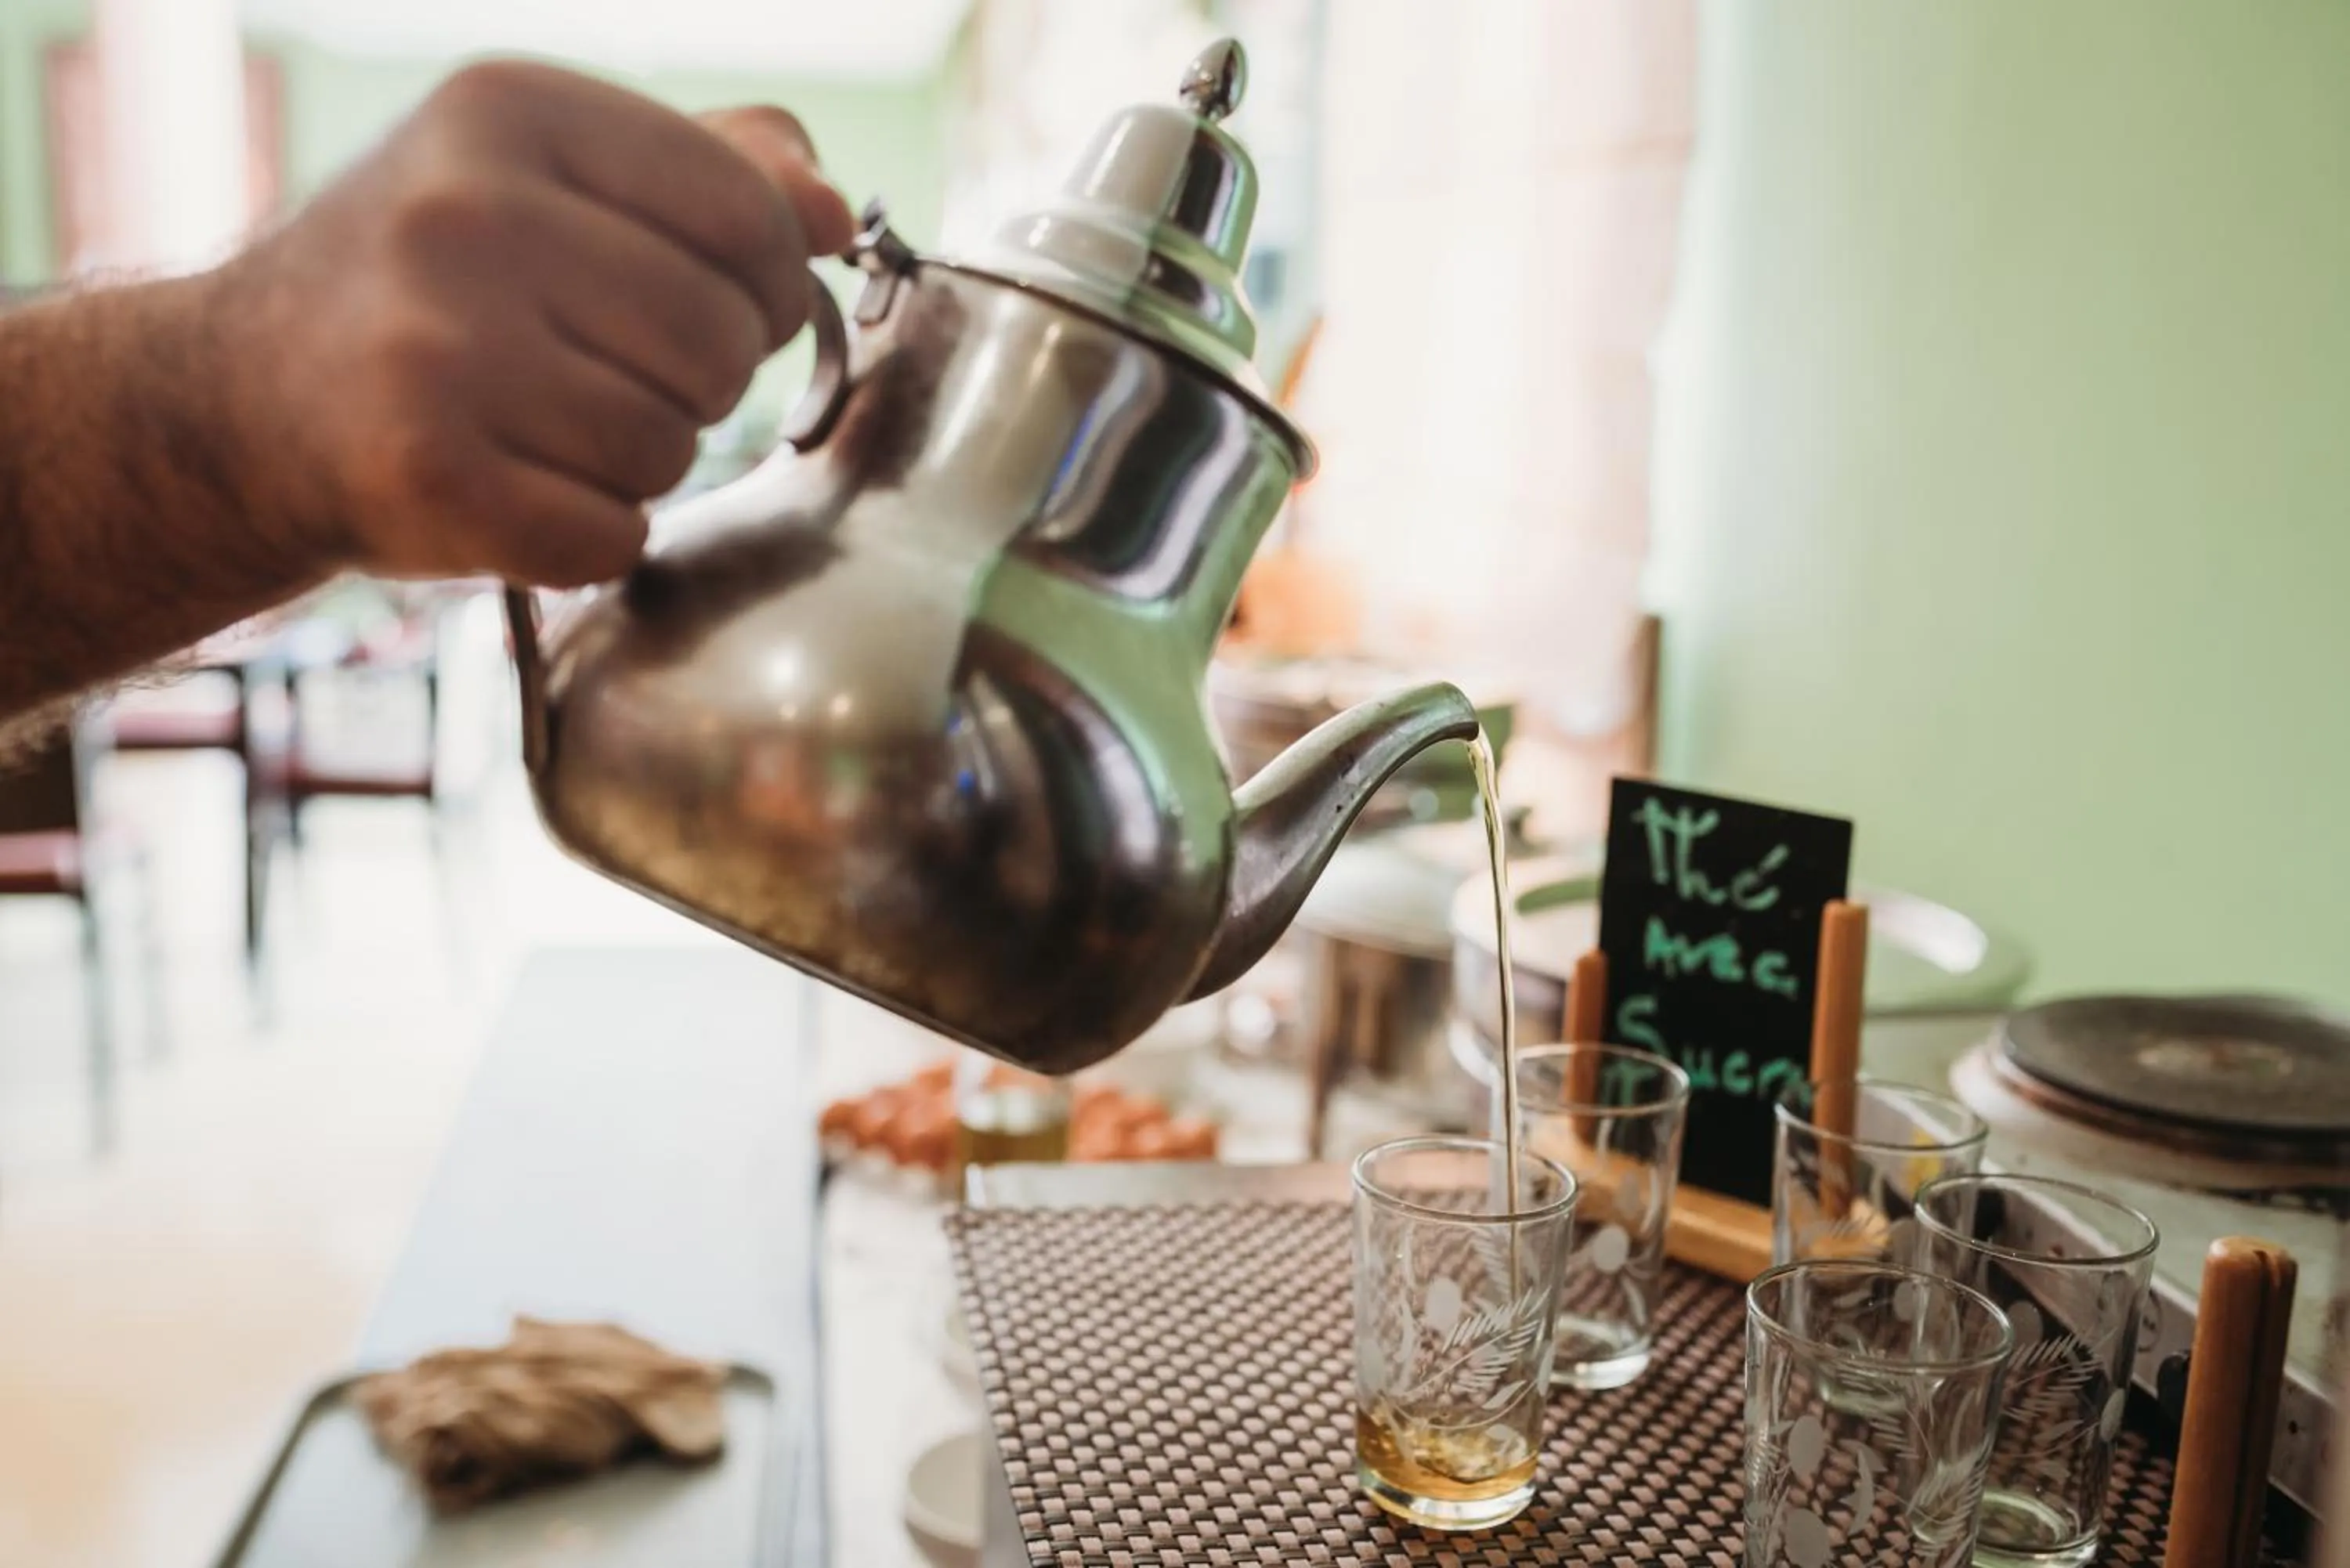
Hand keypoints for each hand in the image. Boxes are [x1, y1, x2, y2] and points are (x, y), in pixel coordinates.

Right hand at [212, 61, 855, 586]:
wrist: (233, 405)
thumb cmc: (428, 287)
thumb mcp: (547, 175)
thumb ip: (711, 169)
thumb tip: (831, 214)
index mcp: (508, 109)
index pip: (747, 216)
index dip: (766, 286)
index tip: (717, 304)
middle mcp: (463, 213)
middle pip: (722, 343)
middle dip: (696, 385)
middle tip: (605, 377)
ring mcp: (436, 347)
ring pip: (671, 449)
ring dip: (637, 467)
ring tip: (545, 431)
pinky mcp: (425, 475)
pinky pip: (611, 538)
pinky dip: (588, 538)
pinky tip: (519, 495)